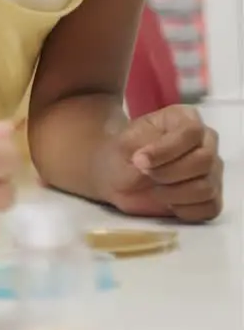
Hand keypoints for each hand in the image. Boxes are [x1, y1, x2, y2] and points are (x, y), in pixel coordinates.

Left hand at [97, 105, 222, 221]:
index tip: (140, 161)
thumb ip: (139, 148)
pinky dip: (185, 210)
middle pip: (205, 160)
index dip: (167, 150)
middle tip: (146, 175)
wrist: (117, 176)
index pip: (191, 131)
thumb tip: (149, 161)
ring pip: (207, 187)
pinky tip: (168, 203)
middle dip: (169, 173)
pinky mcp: (211, 196)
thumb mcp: (123, 144)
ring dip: (174, 194)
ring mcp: (212, 170)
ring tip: (154, 189)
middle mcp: (206, 141)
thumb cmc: (122, 154)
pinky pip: (210, 208)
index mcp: (185, 118)